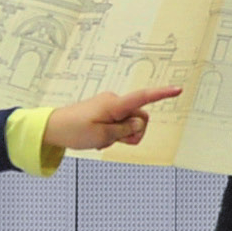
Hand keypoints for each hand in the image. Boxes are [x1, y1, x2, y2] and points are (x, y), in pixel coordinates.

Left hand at [42, 86, 183, 152]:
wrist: (53, 128)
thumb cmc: (74, 130)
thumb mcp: (102, 136)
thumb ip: (125, 130)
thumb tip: (139, 124)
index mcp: (114, 105)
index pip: (143, 97)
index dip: (162, 94)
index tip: (178, 89)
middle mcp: (114, 102)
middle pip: (140, 117)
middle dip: (133, 132)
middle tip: (114, 140)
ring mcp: (110, 106)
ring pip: (130, 123)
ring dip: (123, 135)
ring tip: (103, 140)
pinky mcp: (106, 112)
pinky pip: (120, 123)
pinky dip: (115, 134)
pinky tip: (100, 139)